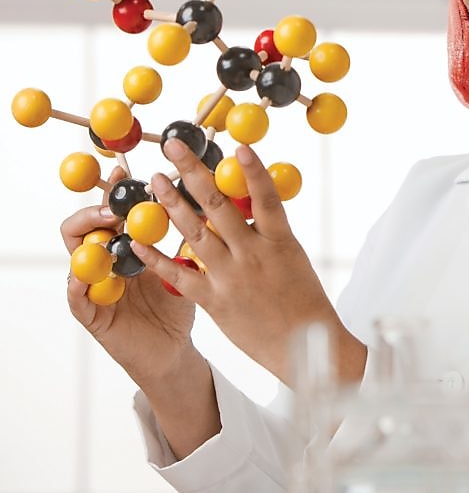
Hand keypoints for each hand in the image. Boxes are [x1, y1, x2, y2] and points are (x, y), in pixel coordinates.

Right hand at [63, 166, 199, 387]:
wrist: (175, 350)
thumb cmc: (182, 305)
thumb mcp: (187, 266)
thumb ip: (189, 236)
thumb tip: (213, 199)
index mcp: (128, 247)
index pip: (115, 211)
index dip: (117, 191)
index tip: (127, 172)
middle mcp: (107, 262)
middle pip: (87, 226)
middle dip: (98, 209)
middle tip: (117, 205)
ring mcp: (95, 286)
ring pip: (76, 256)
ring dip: (88, 239)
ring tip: (106, 228)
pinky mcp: (91, 315)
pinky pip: (76, 297)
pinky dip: (79, 283)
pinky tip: (86, 275)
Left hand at [132, 139, 365, 384]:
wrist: (306, 347)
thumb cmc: (304, 300)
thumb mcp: (293, 258)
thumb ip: (267, 233)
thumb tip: (245, 206)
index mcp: (280, 241)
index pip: (264, 196)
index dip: (251, 170)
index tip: (236, 145)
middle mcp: (252, 254)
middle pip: (217, 205)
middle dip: (192, 172)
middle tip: (174, 146)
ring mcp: (231, 277)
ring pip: (193, 232)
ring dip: (171, 203)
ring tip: (153, 180)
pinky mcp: (214, 301)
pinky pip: (179, 274)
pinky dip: (157, 257)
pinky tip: (139, 240)